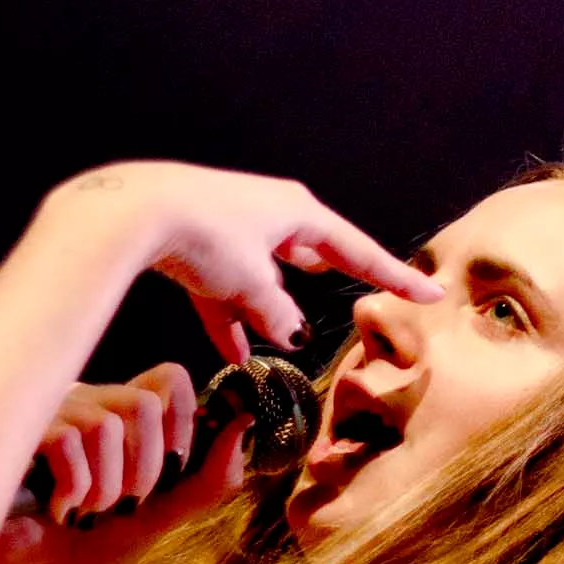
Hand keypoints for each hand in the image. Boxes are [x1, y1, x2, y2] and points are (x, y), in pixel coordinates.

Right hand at [0, 361, 252, 563]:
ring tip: (79, 514)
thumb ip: (203, 482)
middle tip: (117, 507)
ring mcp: (46, 415)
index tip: (170, 475)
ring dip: (104, 488)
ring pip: (108, 422)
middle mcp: (85, 406)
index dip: (183, 424)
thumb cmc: (71, 555)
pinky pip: (68, 440)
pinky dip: (72, 488)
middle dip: (144, 472)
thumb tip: (245, 425)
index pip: (170, 379)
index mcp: (119, 419)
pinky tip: (53, 510)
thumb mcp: (152, 523)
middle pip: (145, 403)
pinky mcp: (14, 431)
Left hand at [46, 161, 442, 363]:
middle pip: (311, 250)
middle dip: (327, 271)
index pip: (358, 251)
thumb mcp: (250, 284)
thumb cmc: (204, 236)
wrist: (133, 211)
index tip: (430, 293)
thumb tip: (291, 333)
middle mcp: (269, 212)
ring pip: (264, 272)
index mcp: (297, 212)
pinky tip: (235, 352)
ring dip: (269, 307)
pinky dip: (232, 315)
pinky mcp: (198, 242)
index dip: (394, 277)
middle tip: (356, 282)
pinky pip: (227, 285)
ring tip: (279, 339)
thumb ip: (277, 313)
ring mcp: (232, 226)